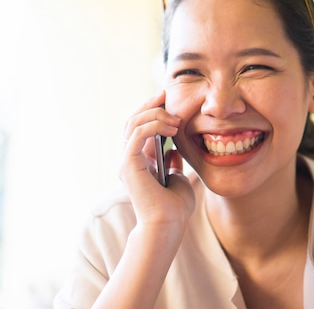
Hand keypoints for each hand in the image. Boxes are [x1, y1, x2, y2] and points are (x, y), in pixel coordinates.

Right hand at [119, 91, 194, 227]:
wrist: (168, 225)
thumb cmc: (175, 207)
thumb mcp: (178, 178)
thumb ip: (173, 163)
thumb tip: (174, 150)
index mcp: (140, 161)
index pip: (139, 127)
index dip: (151, 111)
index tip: (167, 99)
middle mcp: (129, 159)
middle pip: (132, 121)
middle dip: (149, 105)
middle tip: (165, 96)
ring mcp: (127, 162)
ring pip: (132, 125)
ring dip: (154, 116)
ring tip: (175, 120)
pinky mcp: (129, 165)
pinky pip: (136, 136)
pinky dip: (152, 126)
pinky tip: (171, 128)